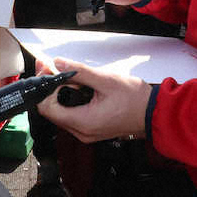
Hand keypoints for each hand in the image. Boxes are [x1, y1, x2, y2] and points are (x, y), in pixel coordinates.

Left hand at [36, 57, 150, 142]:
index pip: (47, 109)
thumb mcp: (105, 80)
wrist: (153, 112)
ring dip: (60, 93)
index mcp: (84, 122)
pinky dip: (70, 100)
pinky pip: (72, 116)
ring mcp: (87, 133)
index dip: (43, 88)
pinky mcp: (91, 129)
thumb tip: (58, 64)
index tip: (46, 70)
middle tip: (53, 66)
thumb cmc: (135, 99)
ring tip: (67, 74)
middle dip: (50, 88)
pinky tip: (77, 86)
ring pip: (61, 113)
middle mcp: (82, 132)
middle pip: (52, 111)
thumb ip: (79, 71)